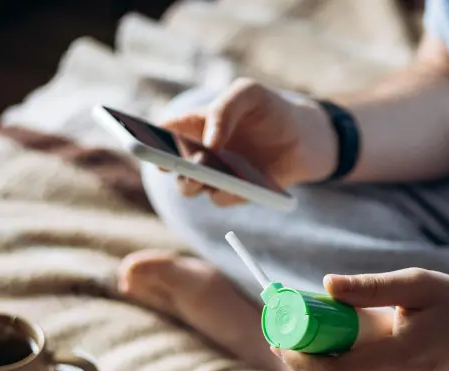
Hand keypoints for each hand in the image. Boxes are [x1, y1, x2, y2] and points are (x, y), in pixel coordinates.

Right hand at [160, 78, 336, 205]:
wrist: (305, 138)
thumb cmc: (269, 110)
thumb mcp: (249, 94)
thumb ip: (224, 109)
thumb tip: (210, 144)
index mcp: (192, 125)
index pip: (160, 131)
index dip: (146, 138)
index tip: (143, 141)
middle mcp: (196, 153)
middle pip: (168, 166)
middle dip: (169, 165)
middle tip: (173, 162)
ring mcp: (213, 176)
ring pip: (189, 188)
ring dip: (193, 183)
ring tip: (203, 175)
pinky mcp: (234, 194)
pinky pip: (221, 199)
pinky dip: (228, 192)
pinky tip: (240, 184)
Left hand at [273, 269, 448, 370]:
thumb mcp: (414, 283)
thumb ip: (368, 288)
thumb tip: (325, 285)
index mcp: (401, 358)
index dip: (298, 359)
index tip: (277, 337)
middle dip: (303, 357)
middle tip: (283, 330)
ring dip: (323, 361)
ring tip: (311, 329)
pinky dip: (344, 366)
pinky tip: (342, 341)